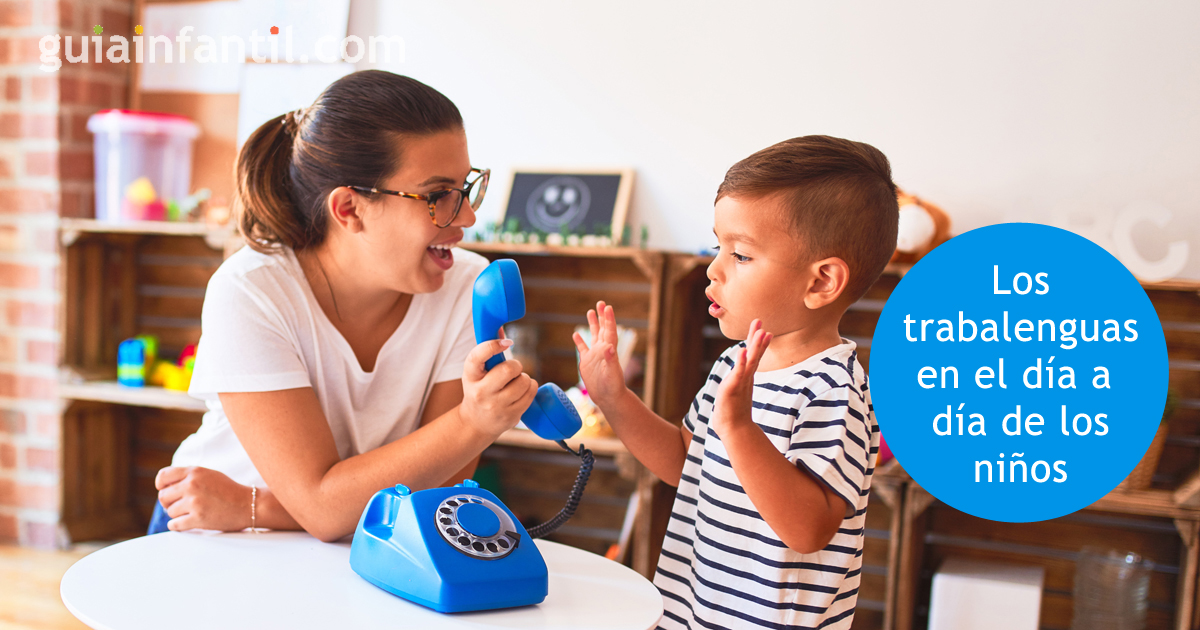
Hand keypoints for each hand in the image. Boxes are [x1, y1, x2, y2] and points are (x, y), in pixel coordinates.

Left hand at [155, 466, 253, 531]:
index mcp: (194, 472)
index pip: (162, 477)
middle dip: (169, 503)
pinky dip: (179, 525)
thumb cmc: (229, 490)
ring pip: (169, 512)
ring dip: (178, 515)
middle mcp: (192, 485)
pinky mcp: (198, 519)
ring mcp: (194, 502)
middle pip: (163, 496)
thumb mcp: (209, 475)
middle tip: (180, 506)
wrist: (249, 504)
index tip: (167, 491)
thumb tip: (164, 487)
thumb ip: (188, 477)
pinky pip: (174, 525)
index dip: (161, 486)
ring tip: (192, 513)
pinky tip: (188, 522)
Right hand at [460, 329, 537, 438]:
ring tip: (516, 382)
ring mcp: (496, 406)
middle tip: (513, 369)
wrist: (476, 422)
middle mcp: (481, 392)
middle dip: (516, 366)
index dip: (493, 345)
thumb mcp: (476, 372)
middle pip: (508, 369)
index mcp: (470, 377)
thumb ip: (487, 352)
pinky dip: (530, 388)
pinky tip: (521, 391)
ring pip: (523, 381)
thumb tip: (500, 330)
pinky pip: (530, 393)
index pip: (477, 357)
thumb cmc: (479, 389)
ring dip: (524, 378)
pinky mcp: (511, 415)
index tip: (507, 343)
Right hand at [572, 301, 627, 408]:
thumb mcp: (612, 373)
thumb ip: (610, 359)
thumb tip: (609, 347)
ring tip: (590, 312)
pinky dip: (580, 341)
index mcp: (609, 350)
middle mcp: (602, 350)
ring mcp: (594, 355)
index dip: (609, 318)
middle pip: (602, 329)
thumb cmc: (613, 386)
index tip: (607, 307)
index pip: (609, 330)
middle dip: (601, 316)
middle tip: (600, 303)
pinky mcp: (587, 362)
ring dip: (592, 324)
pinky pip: (583, 348)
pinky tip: (576, 334)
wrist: (608, 398)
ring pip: (593, 335)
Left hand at [712, 319, 771, 435]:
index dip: (757, 342)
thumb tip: (739, 379)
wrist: (734, 429)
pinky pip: (738, 374)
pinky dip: (740, 363)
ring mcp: (740, 383)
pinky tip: (741, 352)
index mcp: (745, 377)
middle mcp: (745, 378)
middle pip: (754, 355)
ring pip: (750, 362)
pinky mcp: (733, 389)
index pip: (752, 356)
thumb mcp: (735, 392)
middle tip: (760, 323)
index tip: (763, 328)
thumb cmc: (733, 411)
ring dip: (754, 347)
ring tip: (760, 332)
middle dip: (757, 339)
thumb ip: (738, 383)